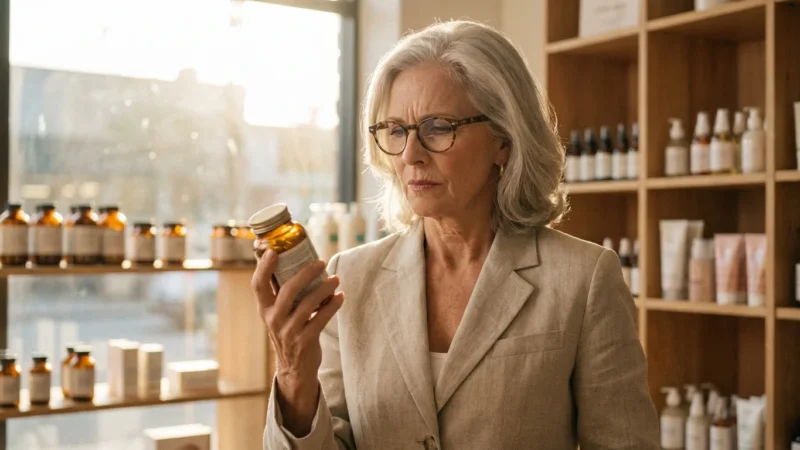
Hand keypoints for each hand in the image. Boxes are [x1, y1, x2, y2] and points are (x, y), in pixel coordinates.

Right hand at [251, 249, 343, 434]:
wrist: (294, 368)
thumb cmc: (289, 331)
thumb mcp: (279, 314)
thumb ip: (282, 292)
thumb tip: (291, 259)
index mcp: (265, 309)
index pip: (258, 285)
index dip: (263, 267)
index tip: (274, 250)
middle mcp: (274, 319)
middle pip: (288, 290)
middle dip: (305, 273)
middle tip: (320, 262)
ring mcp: (289, 331)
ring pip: (307, 304)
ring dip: (324, 289)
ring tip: (335, 279)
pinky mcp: (305, 341)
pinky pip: (321, 319)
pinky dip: (333, 306)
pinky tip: (341, 296)